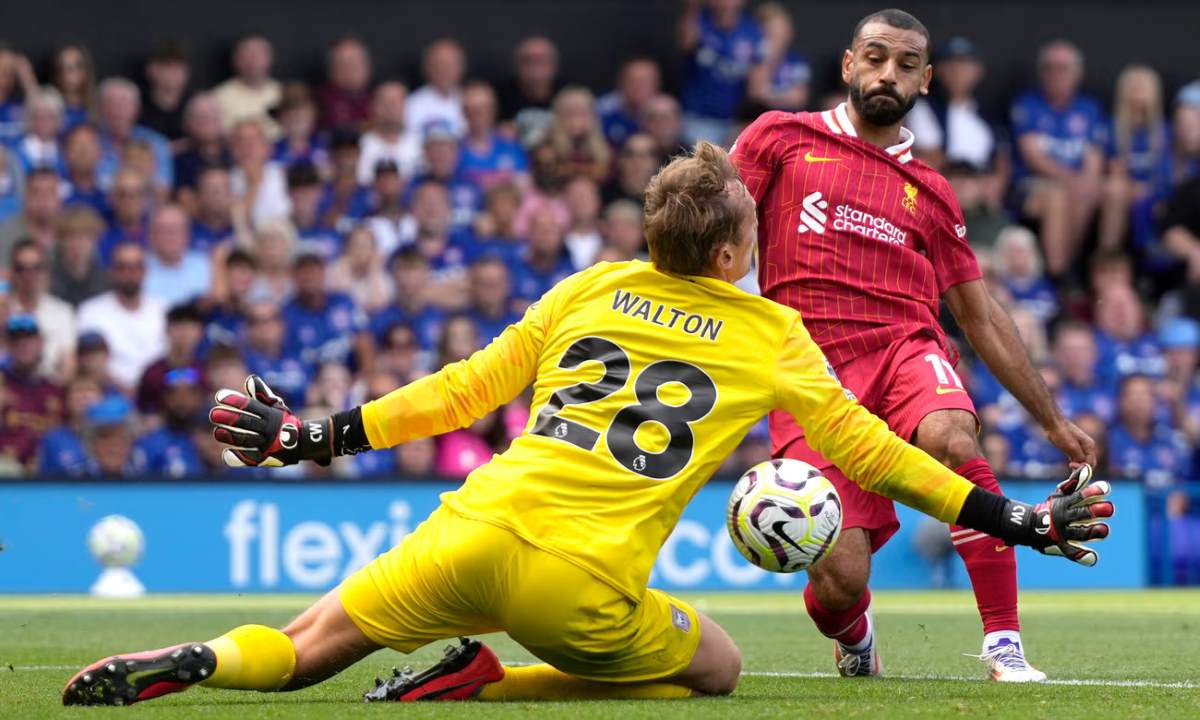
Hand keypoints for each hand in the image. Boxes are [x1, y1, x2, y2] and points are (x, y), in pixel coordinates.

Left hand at [209, 375, 330, 466]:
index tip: (219, 396)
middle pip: (246, 423)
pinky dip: (238, 457)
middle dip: (229, 418)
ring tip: (217, 432)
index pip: (251, 406)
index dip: (235, 401)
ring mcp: (267, 444)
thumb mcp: (276, 405)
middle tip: (213, 414)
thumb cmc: (284, 419)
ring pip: (246, 440)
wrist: (302, 442)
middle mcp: (268, 428)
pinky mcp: (265, 458)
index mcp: (270, 414)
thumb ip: (262, 393)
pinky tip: (227, 453)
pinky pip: (250, 458)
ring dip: (230, 436)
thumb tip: (250, 379)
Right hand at [1030, 465, 1113, 565]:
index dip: (1093, 492)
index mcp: (1065, 503)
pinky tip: (1093, 557)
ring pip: (1081, 533)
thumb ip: (1075, 482)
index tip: (1106, 488)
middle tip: (1109, 508)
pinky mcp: (1061, 546)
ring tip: (1104, 529)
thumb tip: (1087, 467)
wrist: (1028, 526)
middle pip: (1082, 514)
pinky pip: (1072, 552)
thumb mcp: (1060, 494)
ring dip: (1093, 531)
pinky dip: (1081, 555)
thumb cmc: (1051, 508)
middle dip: (1096, 511)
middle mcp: (1064, 517)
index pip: (1080, 496)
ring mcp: (1063, 532)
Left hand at [1045, 419, 1096, 468]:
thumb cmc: (1062, 434)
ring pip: (1082, 461)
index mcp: (1090, 446)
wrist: (1053, 424)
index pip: (1091, 463)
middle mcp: (1087, 447)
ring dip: (1077, 467)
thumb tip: (1083, 466)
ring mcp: (1080, 447)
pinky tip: (1070, 465)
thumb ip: (1079, 457)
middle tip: (1071, 469)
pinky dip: (1074, 463)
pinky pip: (1076, 459)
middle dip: (1081, 468)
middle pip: (1088, 463)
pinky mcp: (1073, 448)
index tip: (1071, 466)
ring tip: (1070, 468)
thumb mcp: (1072, 447)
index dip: (1083, 468)